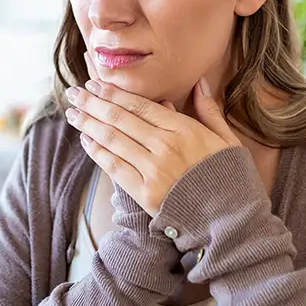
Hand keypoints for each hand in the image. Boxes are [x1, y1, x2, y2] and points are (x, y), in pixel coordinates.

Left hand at [65, 58, 241, 215]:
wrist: (231, 221)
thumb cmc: (231, 179)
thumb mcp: (227, 139)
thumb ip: (209, 110)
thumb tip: (198, 83)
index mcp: (185, 130)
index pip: (141, 106)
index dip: (116, 93)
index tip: (97, 84)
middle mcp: (165, 146)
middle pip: (121, 119)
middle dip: (94, 103)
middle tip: (75, 93)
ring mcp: (153, 170)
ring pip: (113, 140)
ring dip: (89, 124)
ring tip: (73, 113)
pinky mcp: (145, 193)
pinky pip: (115, 167)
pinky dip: (97, 151)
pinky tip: (86, 139)